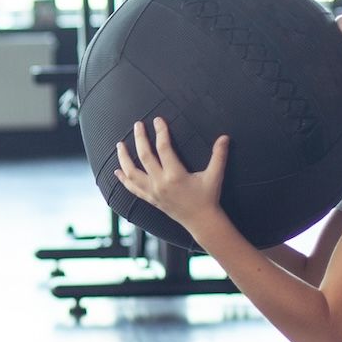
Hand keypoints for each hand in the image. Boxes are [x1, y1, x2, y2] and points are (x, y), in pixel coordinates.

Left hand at [114, 117, 230, 229]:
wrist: (201, 221)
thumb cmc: (208, 197)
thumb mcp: (215, 176)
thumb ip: (219, 156)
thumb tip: (225, 137)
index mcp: (175, 175)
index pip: (163, 148)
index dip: (161, 132)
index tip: (158, 120)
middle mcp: (160, 183)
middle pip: (144, 156)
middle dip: (139, 138)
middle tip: (137, 125)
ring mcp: (153, 192)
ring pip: (132, 173)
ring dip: (124, 158)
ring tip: (119, 145)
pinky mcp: (150, 199)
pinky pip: (133, 189)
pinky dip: (123, 180)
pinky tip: (117, 172)